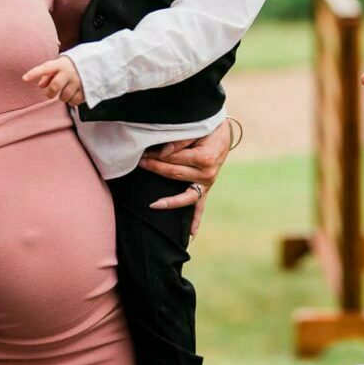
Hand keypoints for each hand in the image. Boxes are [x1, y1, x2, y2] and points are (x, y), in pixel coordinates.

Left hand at [22, 56, 86, 105]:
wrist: (93, 63)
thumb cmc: (70, 66)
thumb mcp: (59, 65)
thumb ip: (48, 74)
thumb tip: (40, 85)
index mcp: (60, 65)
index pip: (45, 68)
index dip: (34, 73)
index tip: (24, 78)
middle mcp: (69, 72)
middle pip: (55, 86)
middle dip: (50, 93)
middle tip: (50, 93)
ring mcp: (78, 82)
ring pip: (64, 96)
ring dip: (62, 97)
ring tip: (64, 92)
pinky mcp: (85, 90)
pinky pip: (74, 101)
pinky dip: (71, 101)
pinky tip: (72, 95)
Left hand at [138, 120, 230, 237]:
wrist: (223, 132)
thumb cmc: (208, 128)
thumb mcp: (196, 129)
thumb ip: (179, 142)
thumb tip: (162, 153)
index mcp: (205, 158)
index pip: (174, 160)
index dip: (158, 156)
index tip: (143, 153)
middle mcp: (208, 175)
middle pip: (175, 175)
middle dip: (156, 169)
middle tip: (140, 163)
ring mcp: (208, 184)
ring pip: (184, 196)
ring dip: (169, 201)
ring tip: (153, 205)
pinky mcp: (206, 189)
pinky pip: (200, 207)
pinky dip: (196, 222)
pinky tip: (190, 236)